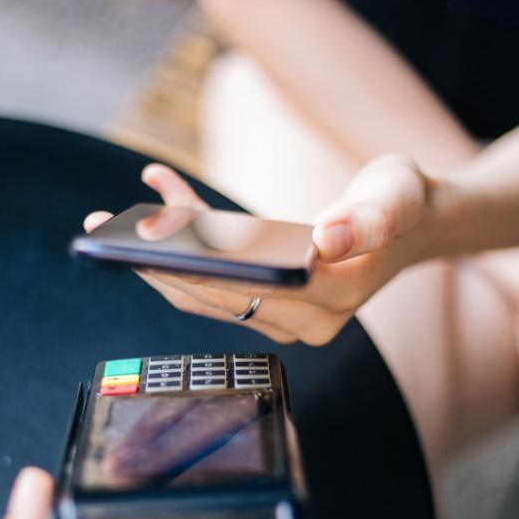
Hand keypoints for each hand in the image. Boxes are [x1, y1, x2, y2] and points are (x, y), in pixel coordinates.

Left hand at [84, 159, 431, 346]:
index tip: (149, 238)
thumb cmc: (403, 202)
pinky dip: (183, 250)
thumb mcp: (397, 197)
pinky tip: (162, 201)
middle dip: (158, 260)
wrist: (414, 223)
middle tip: (104, 226)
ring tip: (111, 219)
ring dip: (158, 258)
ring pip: (206, 294)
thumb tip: (326, 241)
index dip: (197, 264)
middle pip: (216, 296)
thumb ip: (370, 219)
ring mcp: (285, 318)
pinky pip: (214, 284)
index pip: (251, 286)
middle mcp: (306, 321)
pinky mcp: (269, 307)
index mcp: (334, 298)